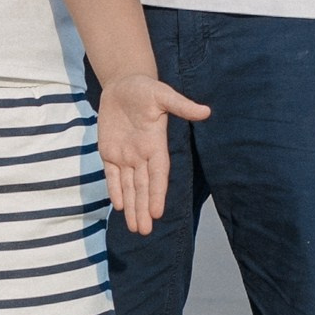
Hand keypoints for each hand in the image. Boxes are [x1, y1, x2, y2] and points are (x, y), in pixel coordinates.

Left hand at [95, 74, 208, 234]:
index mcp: (156, 145)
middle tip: (144, 231)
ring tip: (135, 228)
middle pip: (143, 187)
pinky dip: (115, 190)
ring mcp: (126, 155)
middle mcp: (142, 155)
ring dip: (132, 207)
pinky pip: (112, 175)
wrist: (122, 84)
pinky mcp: (109, 152)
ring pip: (128, 186)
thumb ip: (180, 105)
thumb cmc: (145, 89)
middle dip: (143, 208)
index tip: (157, 212)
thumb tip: (205, 112)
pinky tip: (119, 207)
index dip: (157, 193)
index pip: (157, 175)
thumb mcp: (162, 94)